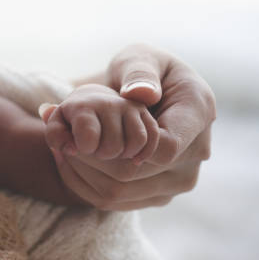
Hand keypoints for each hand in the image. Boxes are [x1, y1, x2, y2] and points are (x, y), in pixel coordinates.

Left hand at [41, 44, 215, 210]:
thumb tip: (142, 95)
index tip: (90, 128)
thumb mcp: (139, 57)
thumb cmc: (142, 70)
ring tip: (62, 149)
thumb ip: (139, 72)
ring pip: (124, 192)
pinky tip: (72, 164)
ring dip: (84, 174)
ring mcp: (182, 178)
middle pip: (138, 173)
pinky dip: (88, 186)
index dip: (123, 143)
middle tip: (60, 139)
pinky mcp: (162, 194)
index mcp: (198, 113)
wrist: (149, 96)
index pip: (164, 147)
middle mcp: (198, 152)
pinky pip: (120, 202)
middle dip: (92, 158)